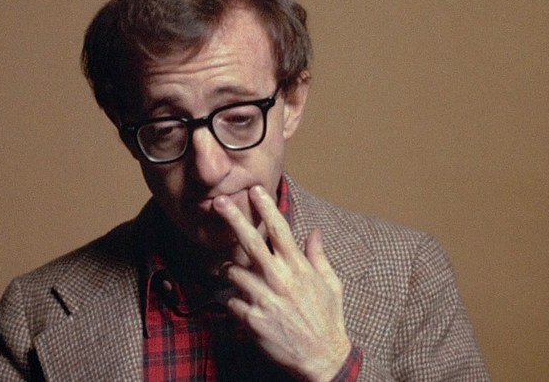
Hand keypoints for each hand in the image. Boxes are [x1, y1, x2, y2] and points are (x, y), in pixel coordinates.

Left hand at [212, 185, 351, 381]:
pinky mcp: (253, 319)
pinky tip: (242, 304)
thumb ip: (318, 256)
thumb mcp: (330, 284)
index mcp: (298, 267)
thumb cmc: (327, 319)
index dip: (266, 207)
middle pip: (250, 242)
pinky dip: (233, 301)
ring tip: (231, 272)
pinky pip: (231, 301)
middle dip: (233, 218)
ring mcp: (265, 299)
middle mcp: (280, 279)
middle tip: (217, 202)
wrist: (322, 358)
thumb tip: (315, 232)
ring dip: (229, 270)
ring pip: (233, 272)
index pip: (280, 229)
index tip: (255, 190)